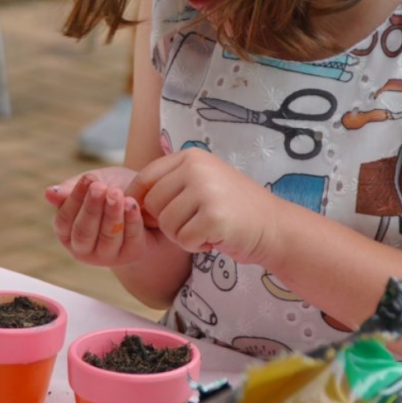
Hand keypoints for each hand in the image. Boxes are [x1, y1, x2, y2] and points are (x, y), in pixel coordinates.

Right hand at [45, 167, 160, 266]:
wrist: (149, 199)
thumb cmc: (116, 189)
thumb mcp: (94, 184)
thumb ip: (72, 188)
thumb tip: (49, 193)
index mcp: (68, 233)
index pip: (63, 221)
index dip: (74, 200)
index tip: (88, 179)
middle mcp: (84, 249)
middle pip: (83, 233)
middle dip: (91, 209)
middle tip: (100, 188)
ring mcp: (108, 256)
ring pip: (107, 238)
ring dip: (111, 214)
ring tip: (116, 193)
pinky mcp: (132, 255)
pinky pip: (130, 239)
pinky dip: (131, 220)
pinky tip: (132, 203)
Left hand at [125, 149, 281, 265]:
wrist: (274, 226)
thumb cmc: (233, 208)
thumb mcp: (201, 183)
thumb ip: (169, 184)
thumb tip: (127, 200)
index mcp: (191, 156)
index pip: (145, 178)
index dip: (140, 202)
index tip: (152, 217)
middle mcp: (197, 168)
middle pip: (152, 203)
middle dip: (166, 222)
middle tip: (193, 224)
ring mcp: (206, 190)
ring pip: (166, 223)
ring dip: (182, 235)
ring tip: (207, 228)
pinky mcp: (214, 217)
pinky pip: (183, 239)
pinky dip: (196, 246)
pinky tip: (215, 238)